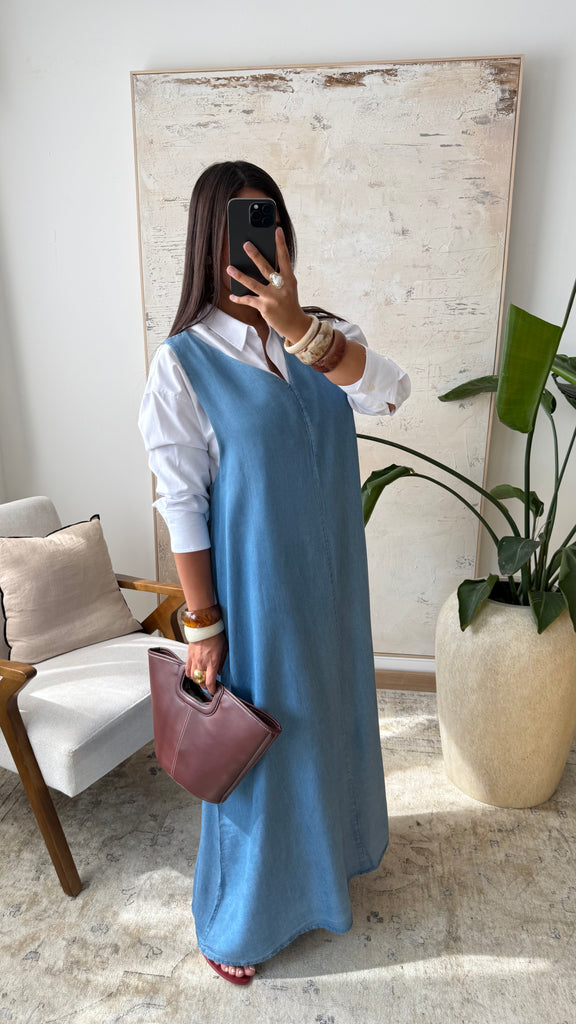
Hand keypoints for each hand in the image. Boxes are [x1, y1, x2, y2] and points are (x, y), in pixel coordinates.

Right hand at [186, 631, 227, 695]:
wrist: (204, 626)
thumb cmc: (215, 635)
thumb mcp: (224, 649)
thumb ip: (221, 662)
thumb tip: (219, 672)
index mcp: (212, 662)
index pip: (210, 682)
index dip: (212, 689)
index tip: (214, 691)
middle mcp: (202, 663)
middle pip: (200, 682)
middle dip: (205, 686)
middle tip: (209, 685)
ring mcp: (194, 660)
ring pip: (193, 678)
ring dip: (198, 681)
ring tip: (202, 680)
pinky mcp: (188, 656)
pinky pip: (187, 670)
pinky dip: (190, 674)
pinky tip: (194, 673)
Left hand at [227, 226, 311, 342]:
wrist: (295, 325)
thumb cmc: (289, 303)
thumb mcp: (289, 288)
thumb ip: (279, 276)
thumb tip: (261, 264)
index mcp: (289, 279)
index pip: (285, 258)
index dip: (281, 244)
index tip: (277, 230)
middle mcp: (281, 287)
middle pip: (266, 268)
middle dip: (255, 255)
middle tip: (245, 244)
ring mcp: (272, 297)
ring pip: (253, 284)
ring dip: (240, 276)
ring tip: (229, 268)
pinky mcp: (265, 308)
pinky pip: (249, 300)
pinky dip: (239, 298)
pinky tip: (232, 296)